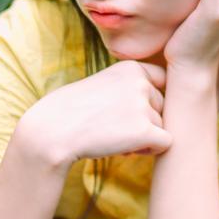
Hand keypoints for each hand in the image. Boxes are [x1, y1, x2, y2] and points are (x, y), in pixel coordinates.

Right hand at [20, 60, 171, 169]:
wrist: (52, 131)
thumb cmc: (73, 111)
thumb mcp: (103, 84)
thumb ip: (129, 87)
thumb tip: (163, 102)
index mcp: (131, 67)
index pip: (162, 80)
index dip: (150, 98)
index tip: (132, 109)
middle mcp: (140, 82)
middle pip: (162, 106)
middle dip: (147, 120)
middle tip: (118, 128)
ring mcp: (143, 106)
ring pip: (162, 126)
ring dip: (144, 137)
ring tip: (115, 137)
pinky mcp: (145, 130)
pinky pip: (165, 143)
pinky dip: (150, 150)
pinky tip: (125, 149)